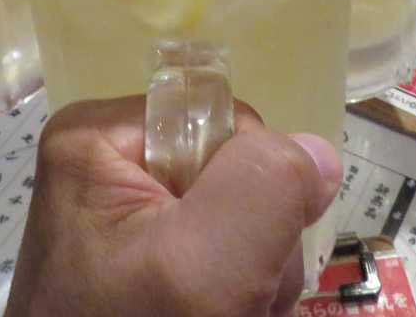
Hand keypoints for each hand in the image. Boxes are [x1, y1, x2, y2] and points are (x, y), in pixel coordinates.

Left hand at [6, 96, 340, 316]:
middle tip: (228, 298)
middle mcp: (108, 164)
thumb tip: (316, 154)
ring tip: (226, 313)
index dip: (249, 184)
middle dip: (255, 241)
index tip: (227, 248)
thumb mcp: (202, 264)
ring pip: (244, 222)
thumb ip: (263, 187)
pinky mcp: (150, 260)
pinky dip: (240, 295)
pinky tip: (224, 314)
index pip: (223, 119)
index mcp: (98, 137)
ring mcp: (130, 216)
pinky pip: (228, 257)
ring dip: (255, 278)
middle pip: (237, 172)